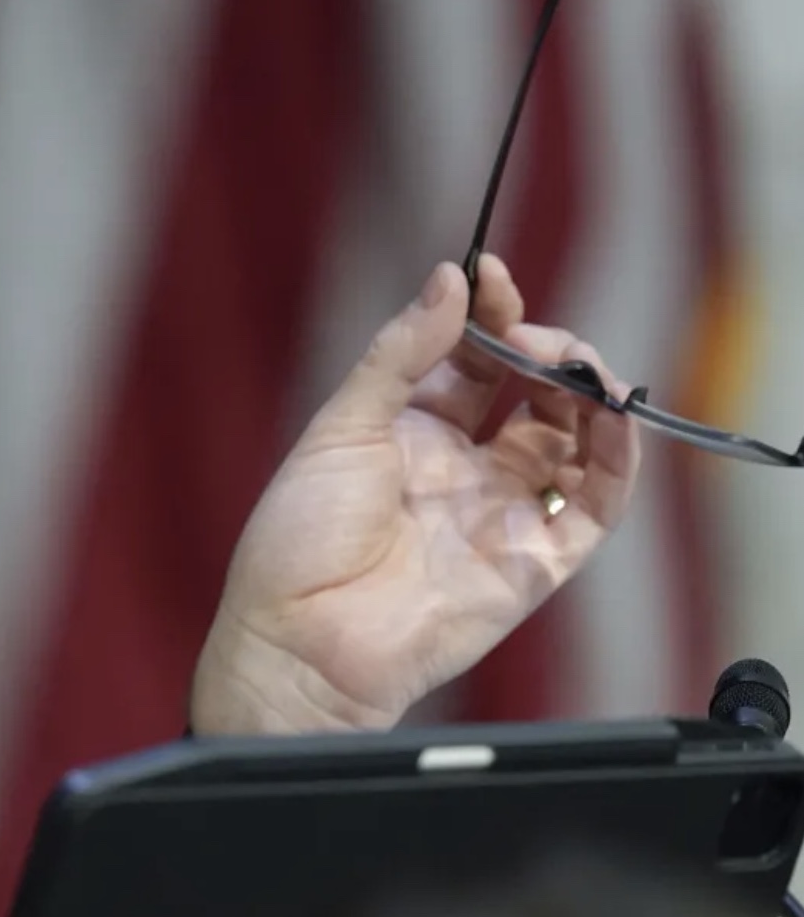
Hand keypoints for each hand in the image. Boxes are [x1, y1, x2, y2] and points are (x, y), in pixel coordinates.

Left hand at [191, 255, 640, 734]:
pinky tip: (614, 419)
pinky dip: (617, 461)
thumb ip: (401, 355)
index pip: (472, 359)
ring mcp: (502, 511)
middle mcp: (463, 466)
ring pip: (574, 442)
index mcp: (409, 430)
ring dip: (590, 397)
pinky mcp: (534, 561)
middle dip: (547, 350)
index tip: (493, 276)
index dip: (490, 316)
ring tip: (583, 369)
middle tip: (539, 337)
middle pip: (533, 393)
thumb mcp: (342, 426)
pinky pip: (594, 506)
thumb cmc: (300, 537)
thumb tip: (449, 279)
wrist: (301, 639)